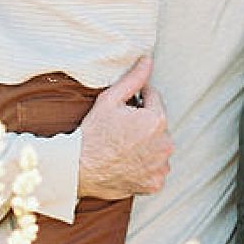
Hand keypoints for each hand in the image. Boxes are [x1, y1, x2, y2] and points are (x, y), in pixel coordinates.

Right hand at [77, 57, 172, 199]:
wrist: (78, 168)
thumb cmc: (93, 133)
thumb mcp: (110, 100)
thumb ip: (134, 79)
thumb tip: (148, 60)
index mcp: (157, 120)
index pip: (154, 99)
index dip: (137, 101)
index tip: (123, 109)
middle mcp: (165, 144)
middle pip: (158, 125)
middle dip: (144, 124)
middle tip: (120, 131)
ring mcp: (161, 166)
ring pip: (159, 148)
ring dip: (148, 146)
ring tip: (123, 148)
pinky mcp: (156, 183)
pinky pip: (156, 170)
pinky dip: (146, 167)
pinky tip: (128, 163)